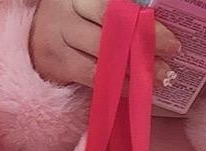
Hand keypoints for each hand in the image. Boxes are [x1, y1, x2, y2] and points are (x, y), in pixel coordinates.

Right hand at [29, 0, 180, 92]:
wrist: (34, 33)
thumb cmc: (75, 16)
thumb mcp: (92, 4)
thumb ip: (117, 10)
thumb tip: (154, 20)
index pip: (114, 8)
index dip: (143, 23)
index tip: (170, 39)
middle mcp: (66, 14)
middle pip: (110, 33)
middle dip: (142, 48)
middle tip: (170, 61)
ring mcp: (58, 41)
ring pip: (101, 59)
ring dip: (132, 72)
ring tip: (157, 78)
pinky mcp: (55, 65)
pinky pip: (90, 78)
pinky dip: (114, 84)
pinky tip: (131, 87)